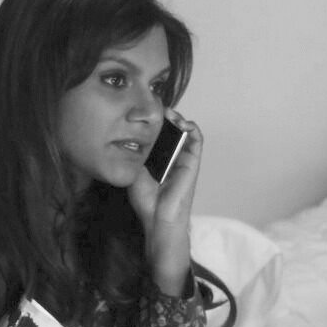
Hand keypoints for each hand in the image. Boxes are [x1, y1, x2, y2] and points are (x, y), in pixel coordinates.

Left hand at [128, 109, 202, 295]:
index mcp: (158, 158)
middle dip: (166, 116)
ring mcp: (184, 158)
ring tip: (168, 112)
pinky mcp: (193, 162)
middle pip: (172, 129)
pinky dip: (192, 128)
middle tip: (156, 107)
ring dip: (179, 118)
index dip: (155, 121)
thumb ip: (136, 155)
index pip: (159, 134)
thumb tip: (129, 135)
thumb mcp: (134, 172)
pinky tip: (182, 123)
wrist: (158, 219)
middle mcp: (172, 156)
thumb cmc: (146, 200)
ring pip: (186, 131)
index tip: (144, 110)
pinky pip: (197, 140)